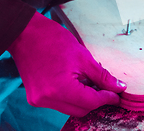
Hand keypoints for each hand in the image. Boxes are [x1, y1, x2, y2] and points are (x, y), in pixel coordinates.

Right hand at [8, 12, 126, 116]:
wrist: (25, 33)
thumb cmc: (52, 40)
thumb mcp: (83, 57)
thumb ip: (102, 76)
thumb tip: (119, 86)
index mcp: (60, 89)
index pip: (91, 102)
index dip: (108, 98)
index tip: (118, 95)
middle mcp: (47, 99)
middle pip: (81, 110)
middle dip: (96, 100)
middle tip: (108, 88)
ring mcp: (39, 100)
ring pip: (70, 108)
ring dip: (83, 99)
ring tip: (90, 82)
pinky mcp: (34, 97)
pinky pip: (59, 103)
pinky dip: (71, 96)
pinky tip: (76, 82)